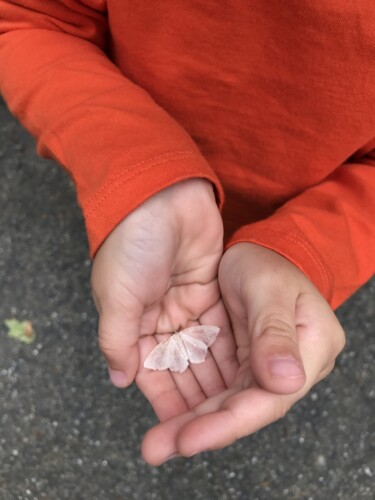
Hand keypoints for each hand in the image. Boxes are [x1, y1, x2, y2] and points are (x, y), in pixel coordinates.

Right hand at [91, 179, 237, 413]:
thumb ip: (118, 341)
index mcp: (132, 323)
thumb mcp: (117, 297)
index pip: (151, 373)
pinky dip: (230, 353)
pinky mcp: (211, 291)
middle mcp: (161, 318)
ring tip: (234, 410)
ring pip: (205, 353)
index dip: (166, 402)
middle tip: (214, 428)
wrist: (161, 196)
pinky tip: (243, 377)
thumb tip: (119, 379)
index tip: (184, 431)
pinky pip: (222, 330)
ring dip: (216, 380)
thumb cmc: (131, 244)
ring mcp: (188, 306)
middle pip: (181, 368)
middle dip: (195, 397)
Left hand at [141, 243, 344, 464]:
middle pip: (243, 406)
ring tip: (157, 440)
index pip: (269, 398)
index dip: (228, 423)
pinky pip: (214, 385)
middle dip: (200, 429)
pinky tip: (168, 413)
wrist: (259, 250)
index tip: (188, 440)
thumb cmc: (268, 261)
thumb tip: (285, 381)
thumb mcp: (269, 288)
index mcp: (310, 349)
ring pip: (225, 401)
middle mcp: (287, 366)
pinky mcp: (239, 360)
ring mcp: (261, 365)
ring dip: (191, 420)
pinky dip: (192, 399)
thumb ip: (274, 332)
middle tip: (158, 447)